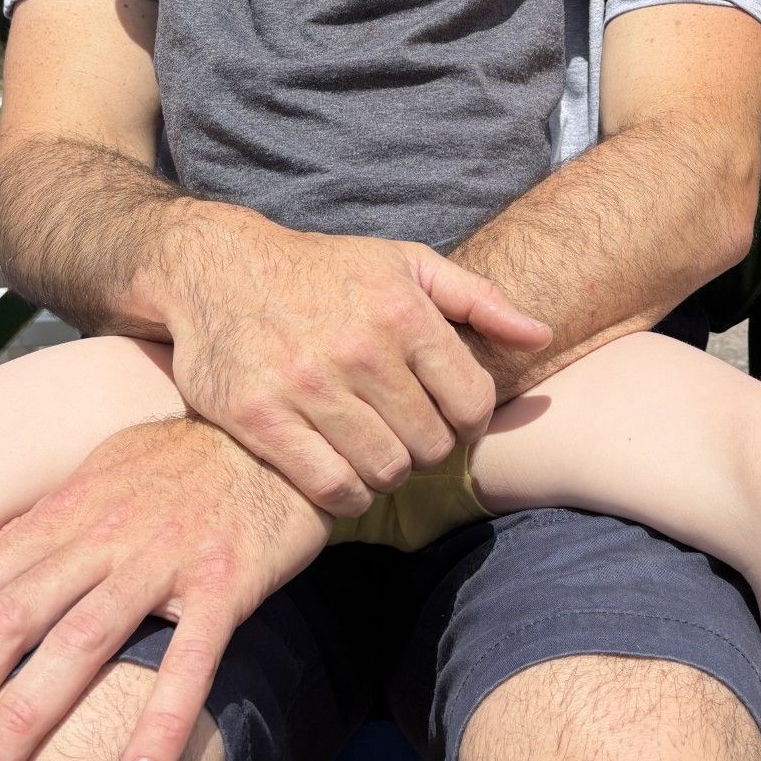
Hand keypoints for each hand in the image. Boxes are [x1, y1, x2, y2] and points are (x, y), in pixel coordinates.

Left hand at [0, 419, 330, 760]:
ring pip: (83, 639)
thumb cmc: (180, 465)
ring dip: (23, 716)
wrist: (272, 431)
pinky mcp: (226, 580)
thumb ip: (35, 538)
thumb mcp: (96, 481)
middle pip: (10, 619)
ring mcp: (165, 556)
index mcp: (66, 514)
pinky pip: (190, 658)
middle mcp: (105, 534)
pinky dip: (159, 722)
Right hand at [159, 213, 550, 515]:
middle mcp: (359, 348)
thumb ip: (479, 300)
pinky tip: (344, 475)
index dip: (470, 421)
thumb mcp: (406, 265)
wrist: (221, 269)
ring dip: (389, 473)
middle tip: (407, 434)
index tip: (449, 417)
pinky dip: (348, 495)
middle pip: (432, 444)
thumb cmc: (326, 272)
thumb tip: (539, 335)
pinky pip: (331, 486)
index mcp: (403, 311)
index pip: (474, 403)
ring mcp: (307, 385)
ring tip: (376, 451)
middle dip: (428, 447)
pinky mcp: (260, 418)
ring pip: (386, 471)